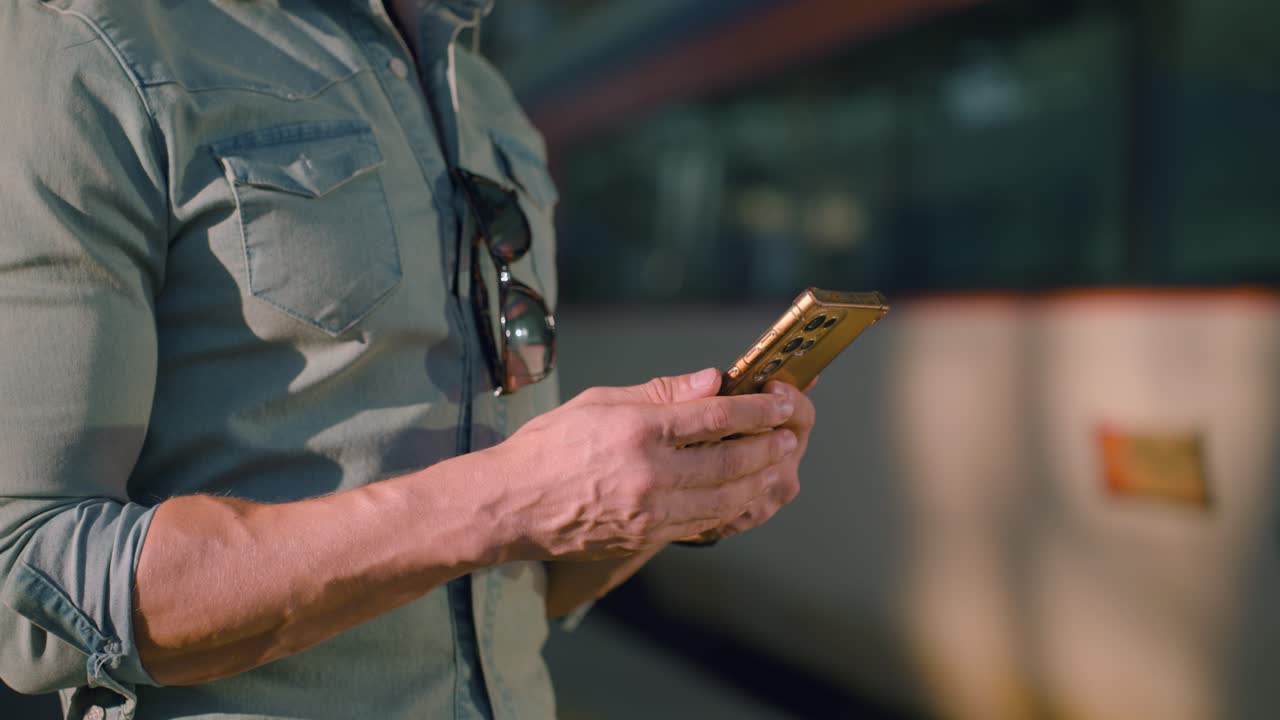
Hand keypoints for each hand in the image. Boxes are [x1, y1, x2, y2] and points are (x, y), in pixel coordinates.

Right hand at [483, 368, 799, 559]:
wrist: (510, 506)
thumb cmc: (549, 445)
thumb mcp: (599, 402)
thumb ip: (660, 394)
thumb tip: (712, 382)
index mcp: (637, 431)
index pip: (714, 418)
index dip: (755, 410)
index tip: (779, 402)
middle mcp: (648, 474)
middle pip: (729, 463)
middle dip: (766, 448)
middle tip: (788, 436)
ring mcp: (648, 513)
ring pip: (723, 499)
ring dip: (758, 482)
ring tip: (776, 466)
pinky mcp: (645, 539)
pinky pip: (701, 524)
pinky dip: (729, 508)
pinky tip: (741, 494)